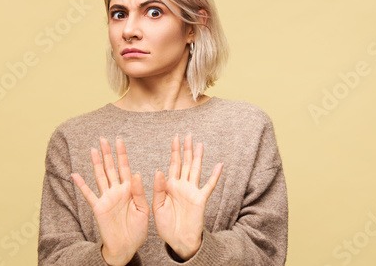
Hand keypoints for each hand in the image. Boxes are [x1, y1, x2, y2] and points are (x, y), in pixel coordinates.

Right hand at [71, 136, 149, 265]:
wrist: (127, 246)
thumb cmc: (137, 229)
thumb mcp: (143, 209)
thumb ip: (139, 192)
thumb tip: (136, 173)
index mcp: (129, 189)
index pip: (125, 167)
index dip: (121, 153)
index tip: (119, 139)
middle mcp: (117, 190)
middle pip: (111, 167)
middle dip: (107, 153)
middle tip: (103, 138)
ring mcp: (106, 198)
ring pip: (100, 176)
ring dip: (96, 163)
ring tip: (93, 150)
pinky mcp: (98, 208)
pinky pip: (89, 194)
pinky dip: (82, 185)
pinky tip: (75, 175)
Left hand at [152, 134, 222, 260]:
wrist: (178, 240)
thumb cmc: (166, 225)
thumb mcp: (157, 205)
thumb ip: (158, 188)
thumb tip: (159, 170)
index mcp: (170, 186)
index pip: (173, 164)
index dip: (174, 150)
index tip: (175, 137)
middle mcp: (182, 185)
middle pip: (185, 163)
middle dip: (186, 149)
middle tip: (188, 134)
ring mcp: (192, 191)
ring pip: (196, 170)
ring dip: (198, 157)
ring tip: (200, 144)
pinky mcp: (200, 199)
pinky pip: (209, 185)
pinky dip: (214, 175)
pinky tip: (219, 165)